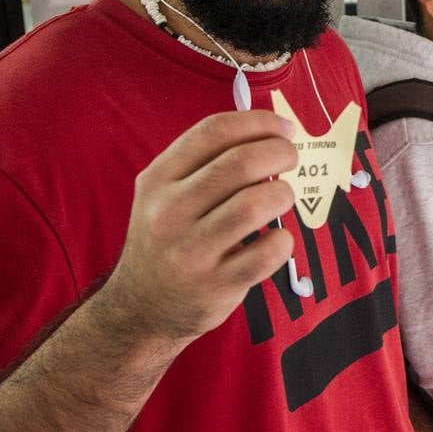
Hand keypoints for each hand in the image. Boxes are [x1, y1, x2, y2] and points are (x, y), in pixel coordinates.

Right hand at [99, 110, 297, 340]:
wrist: (140, 308)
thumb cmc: (168, 239)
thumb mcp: (165, 194)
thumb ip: (206, 163)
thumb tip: (270, 133)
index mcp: (158, 180)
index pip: (212, 132)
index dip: (258, 123)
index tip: (284, 128)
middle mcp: (169, 212)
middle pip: (239, 163)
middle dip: (279, 152)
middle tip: (292, 158)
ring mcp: (191, 251)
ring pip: (254, 205)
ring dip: (283, 194)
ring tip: (283, 196)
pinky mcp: (215, 285)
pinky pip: (266, 253)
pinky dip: (283, 240)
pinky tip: (277, 239)